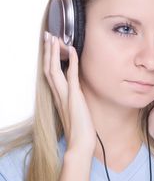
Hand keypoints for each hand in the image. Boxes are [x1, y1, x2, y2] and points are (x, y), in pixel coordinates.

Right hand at [43, 31, 96, 154]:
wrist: (80, 144)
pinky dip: (72, 62)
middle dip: (47, 51)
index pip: (50, 75)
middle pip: (48, 68)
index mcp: (58, 98)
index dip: (48, 60)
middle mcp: (58, 95)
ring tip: (54, 38)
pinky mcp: (74, 97)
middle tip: (47, 36)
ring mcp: (65, 96)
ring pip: (54, 70)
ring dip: (54, 52)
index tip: (49, 47)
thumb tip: (76, 93)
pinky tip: (72, 50)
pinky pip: (71, 76)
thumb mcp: (75, 112)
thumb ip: (73, 101)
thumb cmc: (80, 131)